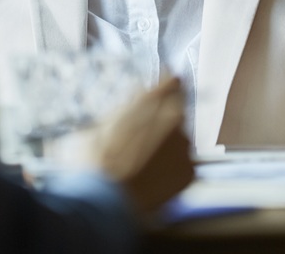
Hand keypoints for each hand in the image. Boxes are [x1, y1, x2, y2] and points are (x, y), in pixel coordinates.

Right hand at [80, 76, 193, 214]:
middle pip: (177, 110)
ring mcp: (185, 146)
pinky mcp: (189, 171)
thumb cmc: (94, 162)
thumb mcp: (100, 125)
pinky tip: (152, 176)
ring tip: (144, 162)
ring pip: (180, 138)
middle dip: (164, 118)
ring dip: (167, 144)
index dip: (166, 84)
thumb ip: (124, 108)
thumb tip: (136, 97)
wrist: (105, 203)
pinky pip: (182, 162)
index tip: (164, 86)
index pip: (171, 81)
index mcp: (151, 101)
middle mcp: (174, 119)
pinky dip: (172, 166)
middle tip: (143, 135)